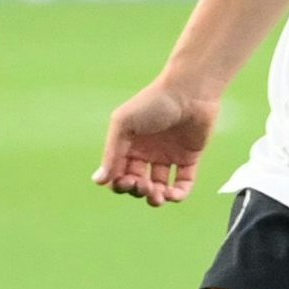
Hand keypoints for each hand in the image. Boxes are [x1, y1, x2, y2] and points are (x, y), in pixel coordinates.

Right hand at [94, 80, 221, 206]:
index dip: (120, 184)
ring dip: (156, 198)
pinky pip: (183, 183)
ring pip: (159, 187)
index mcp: (129, 145)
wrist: (189, 90)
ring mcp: (169, 155)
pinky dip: (178, 194)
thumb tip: (98, 182)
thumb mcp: (123, 125)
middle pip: (138, 183)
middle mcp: (148, 152)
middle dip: (138, 191)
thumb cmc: (153, 102)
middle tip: (143, 186)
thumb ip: (111, 153)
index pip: (119, 174)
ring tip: (158, 196)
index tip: (125, 181)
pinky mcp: (189, 157)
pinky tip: (173, 195)